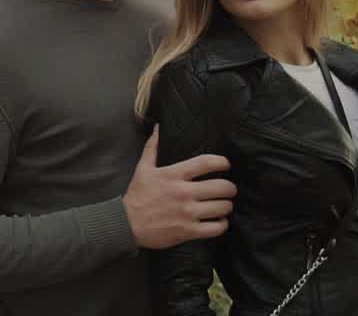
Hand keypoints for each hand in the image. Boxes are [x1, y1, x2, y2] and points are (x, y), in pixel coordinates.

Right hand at [123, 125, 236, 249]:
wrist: (127, 224)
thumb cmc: (137, 195)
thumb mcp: (142, 168)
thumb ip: (152, 147)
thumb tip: (158, 127)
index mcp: (173, 175)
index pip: (206, 163)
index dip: (221, 162)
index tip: (225, 165)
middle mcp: (183, 192)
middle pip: (222, 187)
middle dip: (230, 188)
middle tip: (227, 189)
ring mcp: (187, 213)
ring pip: (223, 207)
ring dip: (226, 206)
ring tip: (223, 205)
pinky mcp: (189, 231)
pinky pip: (217, 228)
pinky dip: (222, 224)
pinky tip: (219, 220)